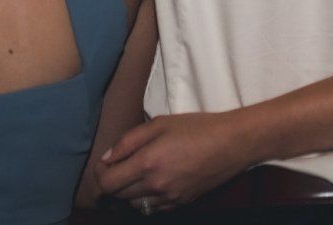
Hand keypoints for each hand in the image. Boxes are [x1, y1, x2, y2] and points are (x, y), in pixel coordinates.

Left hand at [97, 111, 257, 208]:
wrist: (232, 144)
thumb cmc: (196, 128)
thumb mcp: (159, 123)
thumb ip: (128, 141)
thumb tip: (107, 158)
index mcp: (148, 163)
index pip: (108, 183)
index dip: (101, 174)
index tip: (106, 163)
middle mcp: (156, 185)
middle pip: (119, 196)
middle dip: (114, 181)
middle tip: (122, 164)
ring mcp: (169, 198)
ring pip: (135, 205)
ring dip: (130, 192)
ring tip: (139, 173)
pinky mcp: (181, 203)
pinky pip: (153, 208)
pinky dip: (147, 198)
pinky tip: (155, 182)